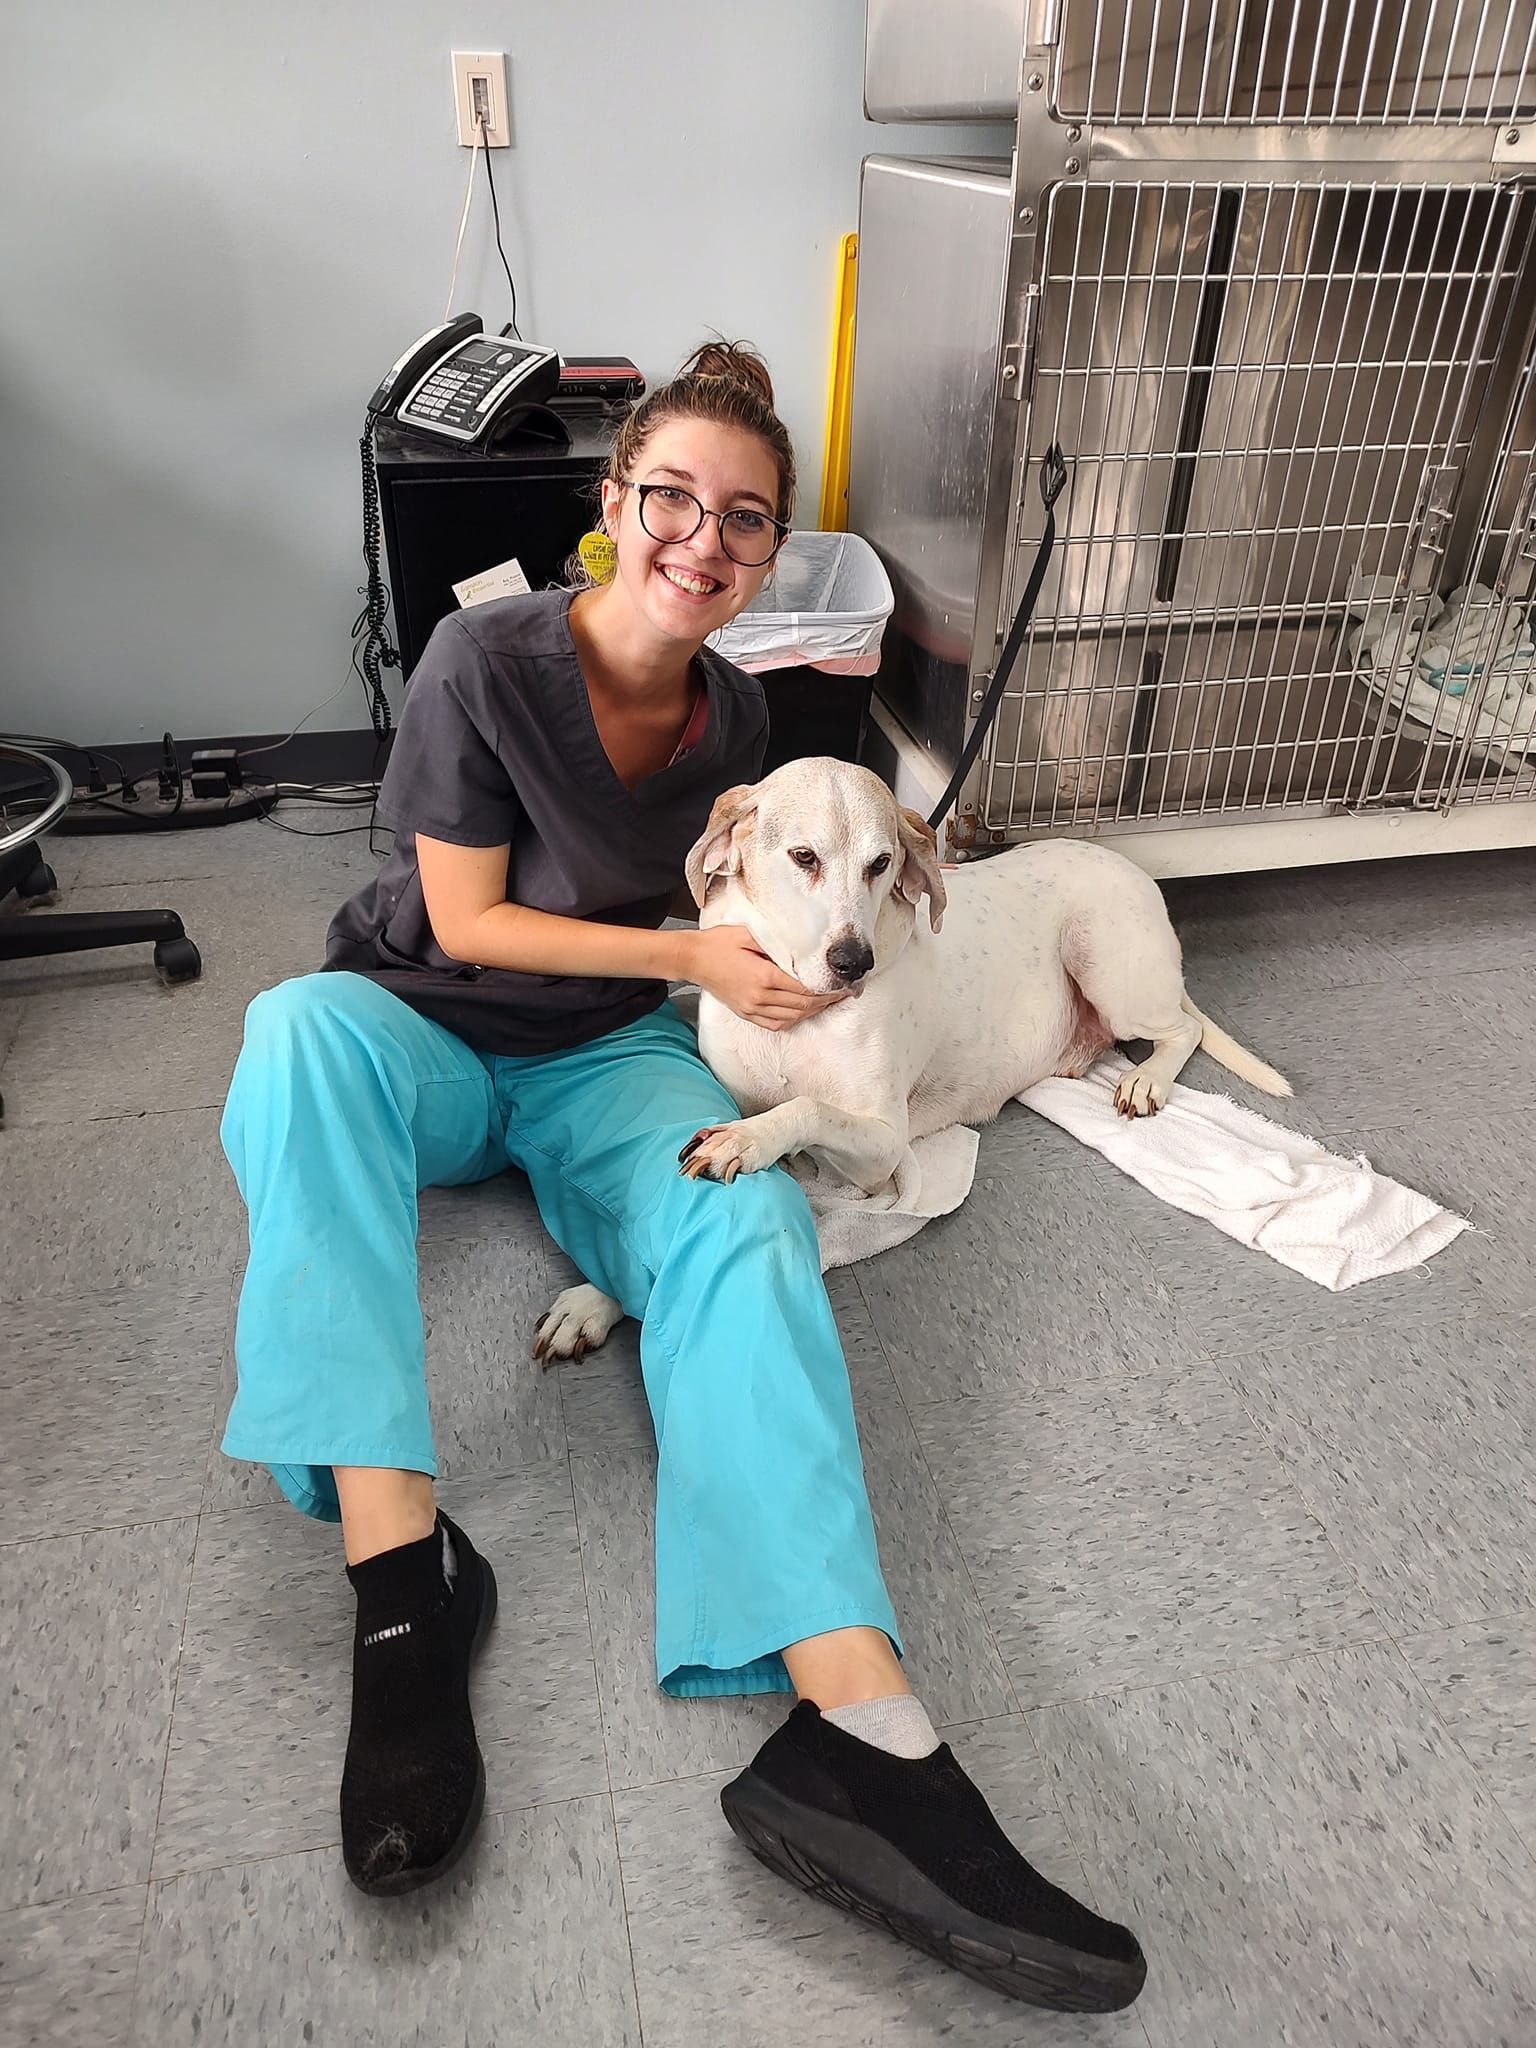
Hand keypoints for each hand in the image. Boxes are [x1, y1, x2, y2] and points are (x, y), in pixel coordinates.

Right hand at [684, 924, 845, 1031]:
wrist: (693, 958)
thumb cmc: (719, 942)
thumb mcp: (751, 934)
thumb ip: (778, 943)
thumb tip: (805, 949)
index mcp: (764, 977)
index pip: (805, 989)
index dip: (827, 990)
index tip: (843, 985)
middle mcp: (759, 997)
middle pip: (802, 1005)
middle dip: (826, 1001)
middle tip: (842, 994)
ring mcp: (752, 1008)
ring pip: (792, 1017)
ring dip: (812, 1011)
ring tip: (827, 1001)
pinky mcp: (746, 1013)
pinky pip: (775, 1024)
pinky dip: (793, 1019)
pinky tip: (803, 1010)